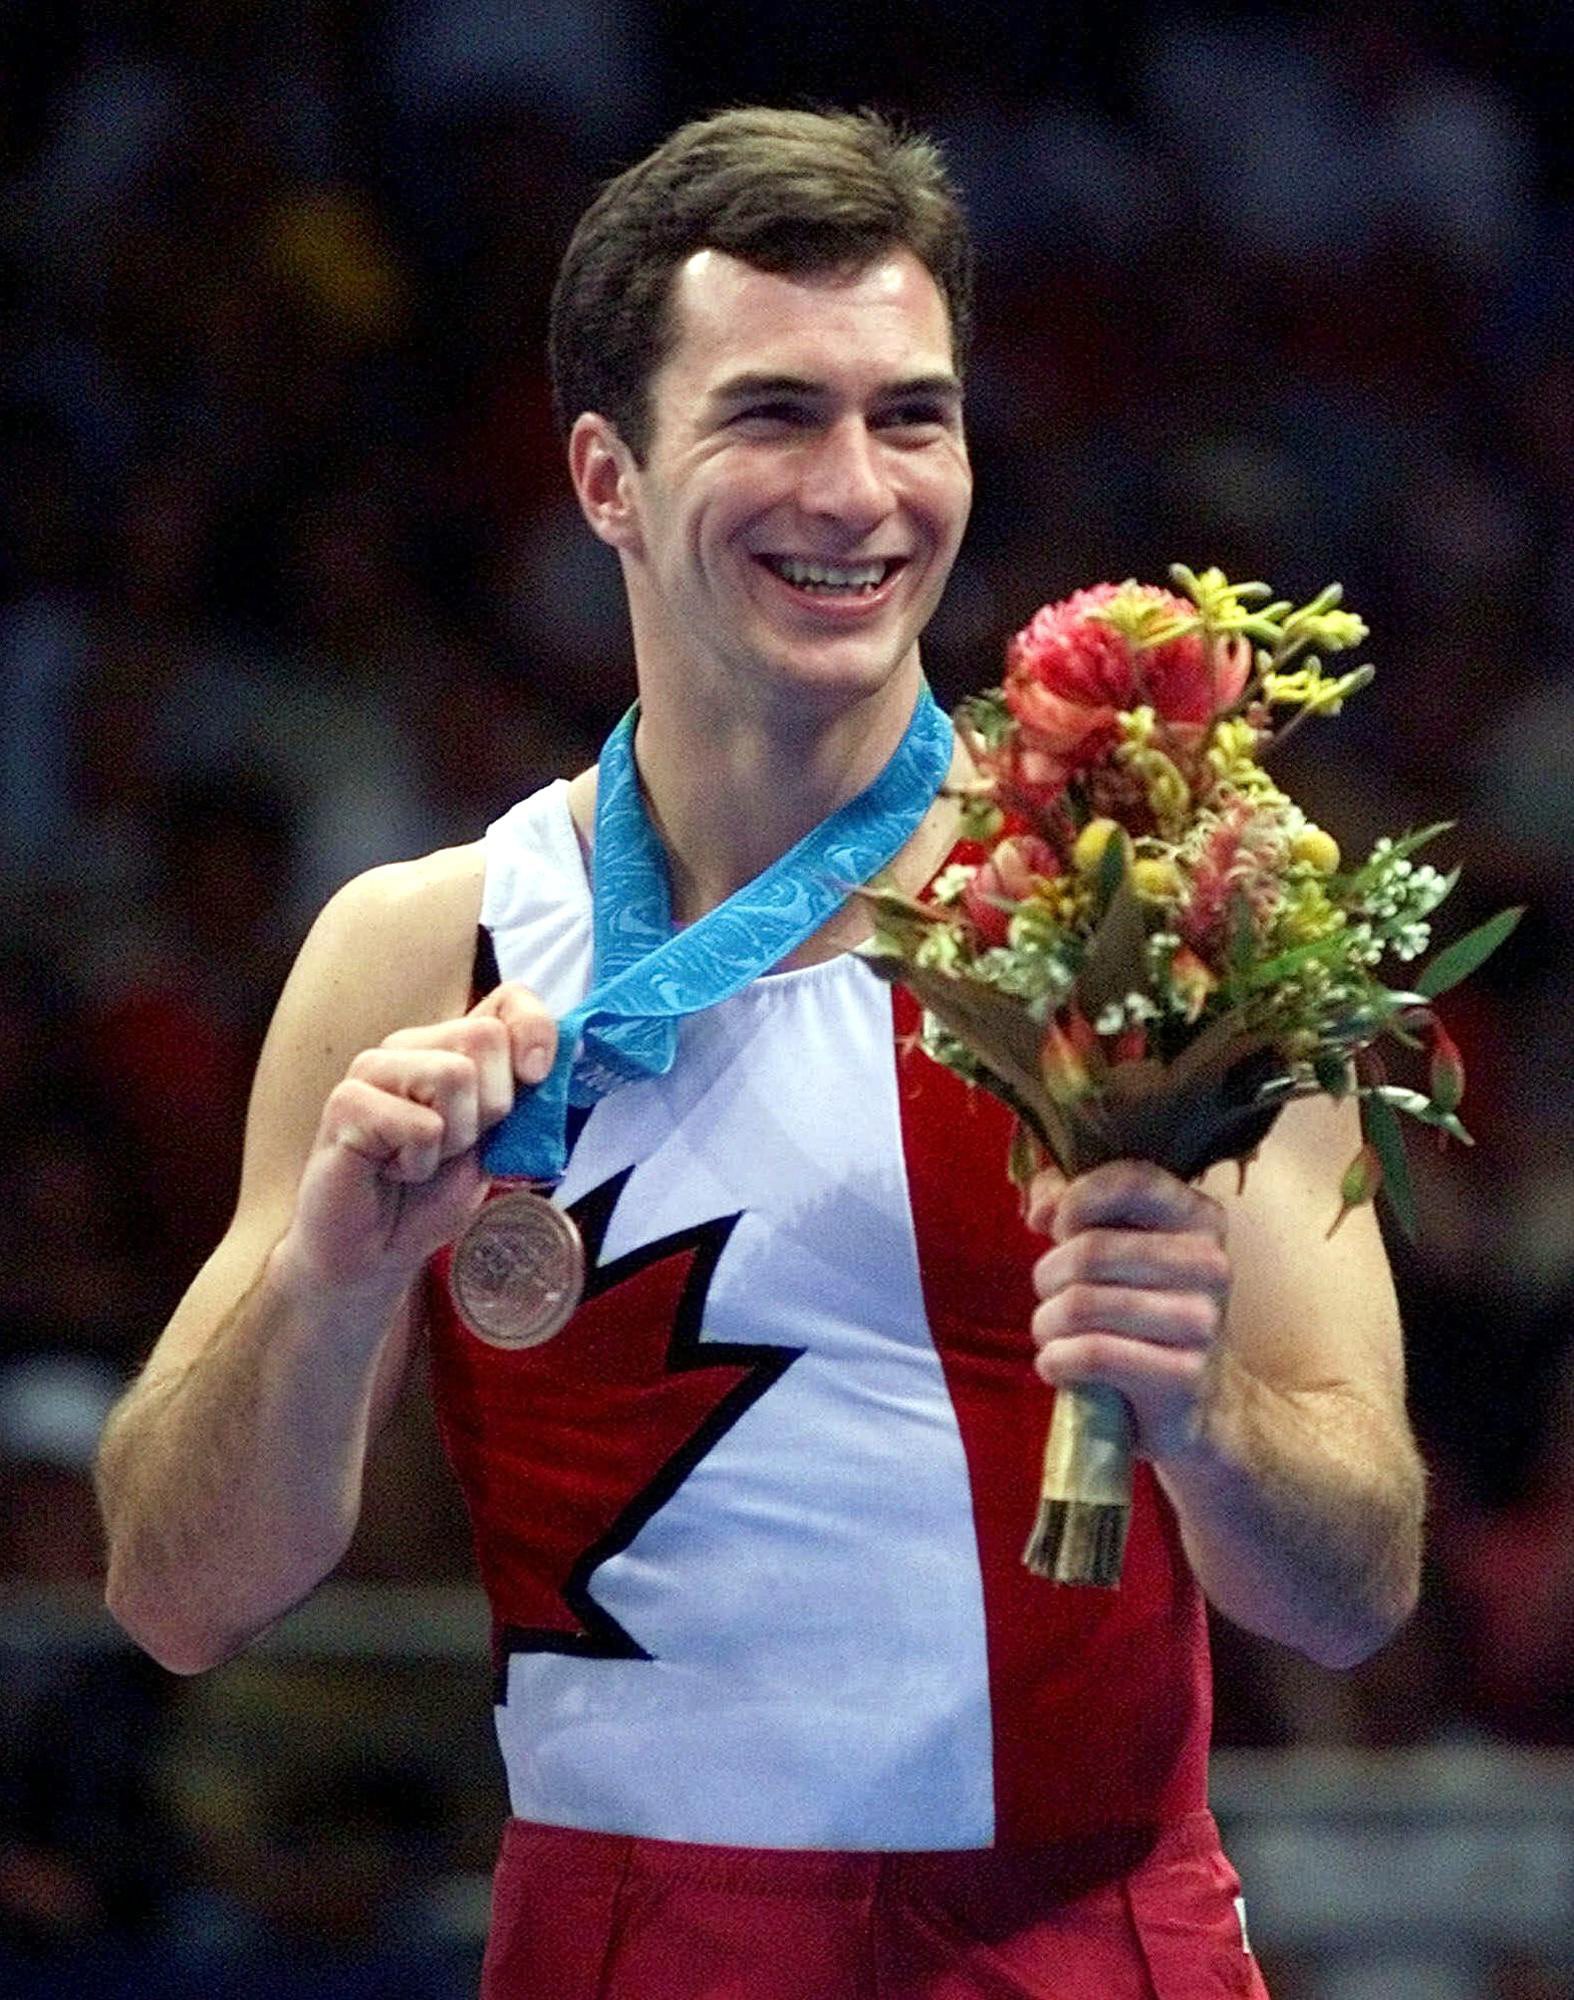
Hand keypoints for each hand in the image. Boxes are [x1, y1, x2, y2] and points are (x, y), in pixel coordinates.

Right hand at [281, 983, 556, 1294]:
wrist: (375, 1252)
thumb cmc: (430, 1196)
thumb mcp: (499, 1144)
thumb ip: (524, 1099)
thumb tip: (551, 1061)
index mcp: (451, 1047)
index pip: (509, 1000)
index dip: (535, 1031)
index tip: (536, 1077)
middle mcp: (411, 1046)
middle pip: (486, 1037)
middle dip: (492, 1109)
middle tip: (455, 1147)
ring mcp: (374, 1068)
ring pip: (455, 1074)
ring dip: (454, 1139)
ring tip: (421, 1161)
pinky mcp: (346, 1102)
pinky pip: (421, 1123)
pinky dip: (419, 1163)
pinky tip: (392, 1171)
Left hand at [1025, 1160, 1231, 1462]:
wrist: (1195, 1403)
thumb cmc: (1142, 1309)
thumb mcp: (1117, 1245)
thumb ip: (1073, 1203)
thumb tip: (1041, 1207)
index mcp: (1199, 1218)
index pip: (1131, 1180)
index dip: (1077, 1199)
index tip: (1057, 1227)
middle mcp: (1209, 1264)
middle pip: (1090, 1250)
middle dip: (1047, 1276)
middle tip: (1049, 1296)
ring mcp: (1201, 1322)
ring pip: (1082, 1305)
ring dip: (1046, 1323)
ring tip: (1052, 1334)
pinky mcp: (1183, 1375)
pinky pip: (1092, 1354)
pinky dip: (1056, 1360)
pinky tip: (1057, 1364)